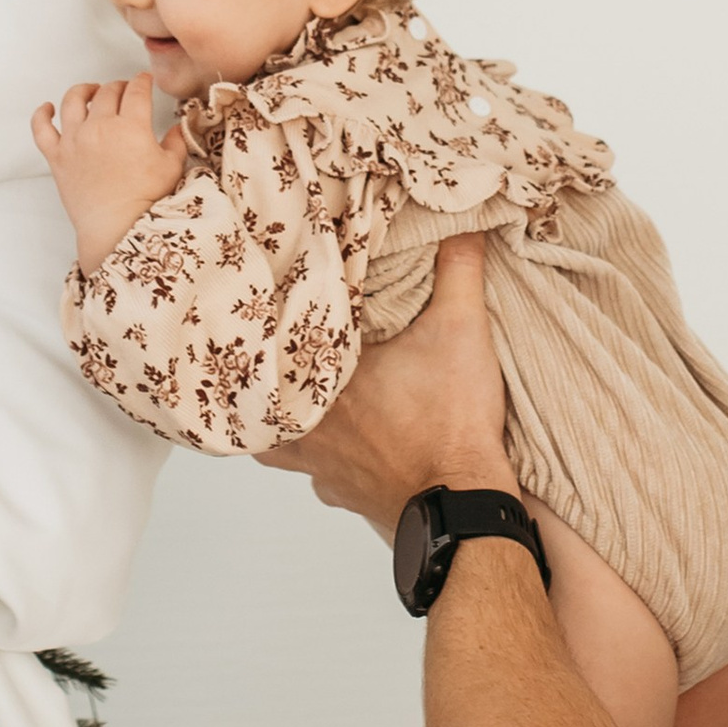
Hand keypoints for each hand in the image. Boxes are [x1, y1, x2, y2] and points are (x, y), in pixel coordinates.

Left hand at [31, 74, 187, 266]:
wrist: (116, 228)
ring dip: (84, 90)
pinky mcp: (57, 157)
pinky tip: (47, 108)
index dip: (142, 82)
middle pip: (107, 92)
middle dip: (119, 86)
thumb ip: (175, 142)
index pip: (136, 91)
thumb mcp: (172, 168)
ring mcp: (75, 140)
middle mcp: (100, 127)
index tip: (144, 81)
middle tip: (124, 91)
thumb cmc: (146, 200)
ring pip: (73, 100)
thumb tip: (177, 129)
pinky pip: (41, 128)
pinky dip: (41, 115)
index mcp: (130, 126)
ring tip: (91, 91)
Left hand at [256, 230, 514, 539]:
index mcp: (322, 379)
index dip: (276, 318)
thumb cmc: (453, 425)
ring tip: (303, 391)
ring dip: (288, 416)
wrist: (464, 506)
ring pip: (277, 438)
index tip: (276, 295)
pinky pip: (314, 471)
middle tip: (277, 344)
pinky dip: (321, 454)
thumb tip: (462, 220)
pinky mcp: (340, 492)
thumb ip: (457, 269)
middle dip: (270, 370)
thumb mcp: (461, 331)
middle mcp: (306, 426)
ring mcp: (318, 466)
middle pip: (263, 391)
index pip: (279, 340)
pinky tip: (340, 439)